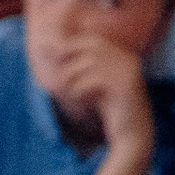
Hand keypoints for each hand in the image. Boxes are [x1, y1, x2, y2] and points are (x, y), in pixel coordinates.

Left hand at [44, 34, 153, 156]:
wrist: (131, 135)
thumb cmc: (107, 108)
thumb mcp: (87, 82)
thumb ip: (70, 64)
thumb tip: (42, 46)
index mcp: (122, 55)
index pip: (92, 40)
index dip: (69, 44)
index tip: (49, 54)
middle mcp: (128, 59)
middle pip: (91, 46)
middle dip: (68, 55)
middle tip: (57, 73)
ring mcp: (129, 72)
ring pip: (88, 62)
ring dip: (71, 78)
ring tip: (71, 93)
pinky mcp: (126, 86)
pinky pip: (93, 80)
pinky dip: (80, 89)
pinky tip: (82, 102)